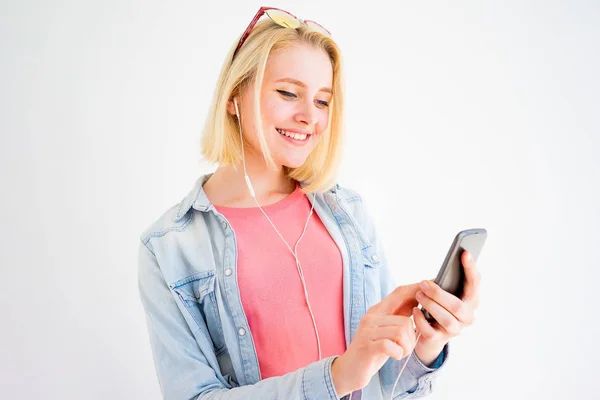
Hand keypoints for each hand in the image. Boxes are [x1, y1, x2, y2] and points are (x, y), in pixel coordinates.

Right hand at [331, 283, 420, 396]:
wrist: (349, 370)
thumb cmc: (371, 351)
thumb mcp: (385, 332)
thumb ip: (397, 319)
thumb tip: (417, 301)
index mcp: (377, 312)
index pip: (398, 294)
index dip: (414, 290)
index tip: (426, 287)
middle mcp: (371, 318)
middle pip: (405, 320)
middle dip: (411, 338)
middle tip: (404, 348)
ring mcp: (367, 332)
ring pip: (400, 332)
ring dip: (405, 347)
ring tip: (398, 352)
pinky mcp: (366, 347)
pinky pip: (390, 345)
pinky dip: (397, 353)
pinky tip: (394, 356)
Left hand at [412, 250, 480, 364]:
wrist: (428, 336)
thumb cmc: (437, 307)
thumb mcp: (442, 293)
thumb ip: (445, 283)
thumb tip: (444, 271)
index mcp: (470, 301)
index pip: (474, 284)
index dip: (470, 269)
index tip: (464, 253)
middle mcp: (467, 317)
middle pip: (457, 306)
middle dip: (439, 293)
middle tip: (423, 283)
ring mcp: (455, 330)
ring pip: (446, 319)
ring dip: (430, 305)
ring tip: (419, 295)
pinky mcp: (439, 340)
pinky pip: (430, 331)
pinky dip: (421, 319)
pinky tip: (415, 311)